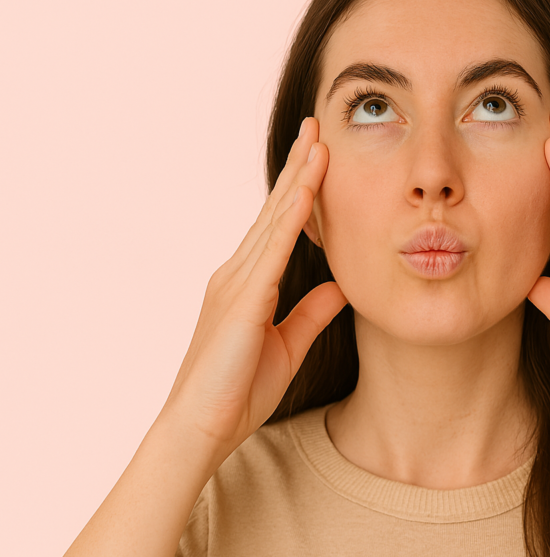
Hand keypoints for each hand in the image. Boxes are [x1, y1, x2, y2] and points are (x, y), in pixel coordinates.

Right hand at [161, 117, 347, 458]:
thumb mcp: (290, 344)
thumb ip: (312, 313)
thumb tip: (339, 286)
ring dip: (298, 180)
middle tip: (316, 127)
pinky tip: (307, 192)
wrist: (202, 428)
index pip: (280, 225)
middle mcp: (239, 274)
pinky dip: (290, 219)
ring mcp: (237, 284)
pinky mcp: (243, 301)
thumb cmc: (238, 391)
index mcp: (250, 283)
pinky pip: (272, 252)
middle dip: (299, 167)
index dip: (301, 188)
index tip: (319, 155)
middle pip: (275, 210)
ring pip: (274, 220)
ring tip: (317, 143)